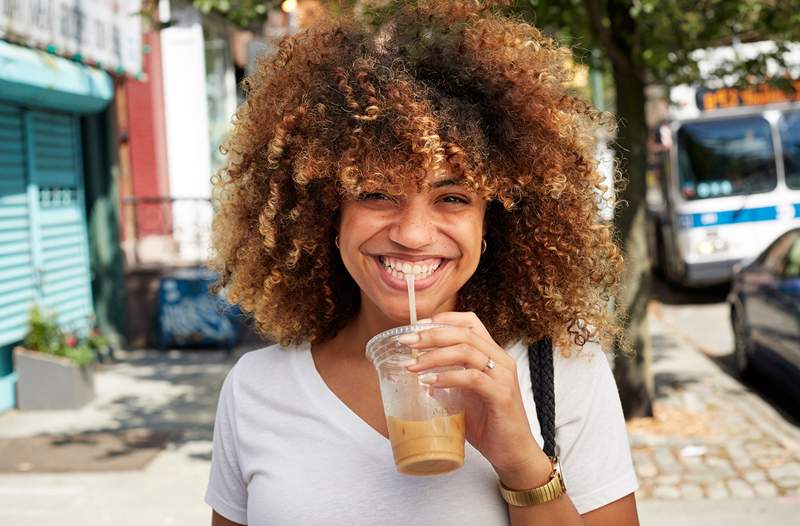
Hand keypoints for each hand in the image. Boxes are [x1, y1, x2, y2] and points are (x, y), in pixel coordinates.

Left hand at [405, 311, 551, 484]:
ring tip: (412, 366)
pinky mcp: (502, 395)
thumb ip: (448, 380)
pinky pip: (472, 378)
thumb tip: (418, 372)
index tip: (416, 326)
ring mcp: (503, 376)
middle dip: (431, 334)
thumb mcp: (464, 396)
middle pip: (464, 333)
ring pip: (467, 351)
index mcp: (493, 355)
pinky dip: (447, 377)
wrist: (513, 453)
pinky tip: (429, 383)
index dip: (443, 319)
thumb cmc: (488, 424)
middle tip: (406, 342)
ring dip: (435, 356)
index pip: (470, 322)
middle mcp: (501, 360)